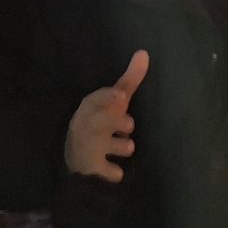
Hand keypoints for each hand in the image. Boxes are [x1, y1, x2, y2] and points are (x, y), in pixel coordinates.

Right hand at [64, 50, 148, 181]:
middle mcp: (84, 128)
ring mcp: (85, 149)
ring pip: (99, 146)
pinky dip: (109, 173)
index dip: (106, 97)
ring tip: (130, 146)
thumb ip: (130, 80)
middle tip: (130, 125)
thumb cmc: (102, 124)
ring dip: (117, 146)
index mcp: (89, 110)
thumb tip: (144, 52)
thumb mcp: (116, 102)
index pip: (93, 101)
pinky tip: (118, 174)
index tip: (121, 95)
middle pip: (97, 123)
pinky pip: (99, 172)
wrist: (83, 161)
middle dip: (114, 122)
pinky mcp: (89, 170)